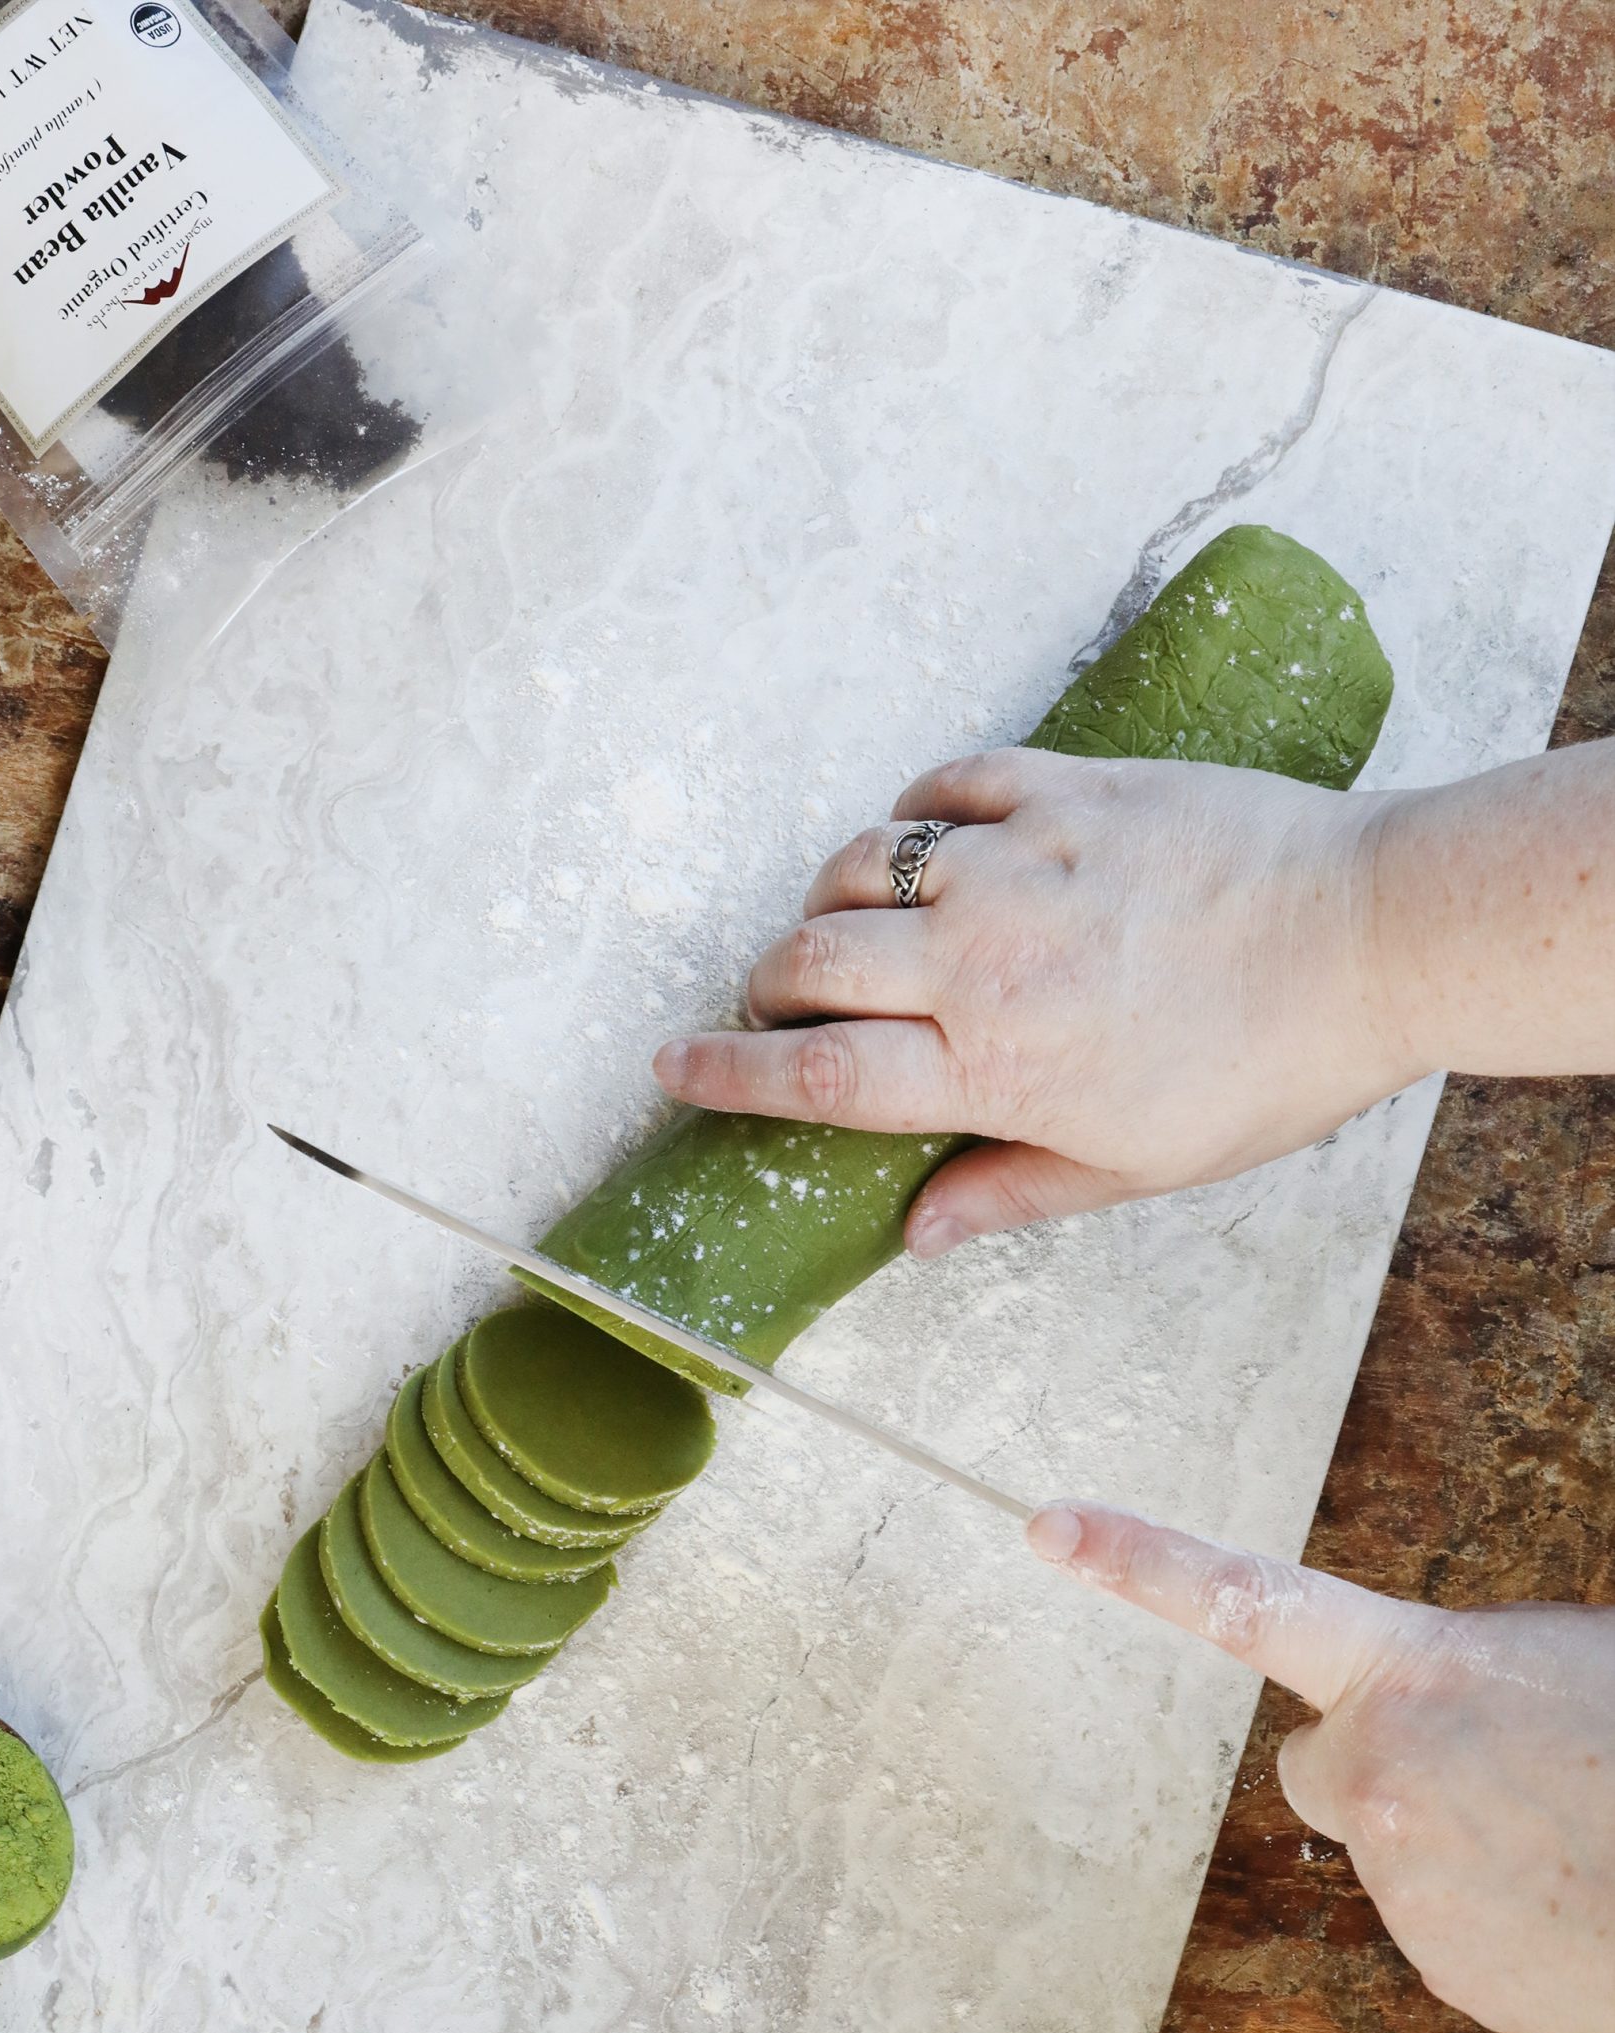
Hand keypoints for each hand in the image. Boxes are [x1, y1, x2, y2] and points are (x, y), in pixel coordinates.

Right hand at [654, 747, 1414, 1253]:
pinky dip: (917, 812)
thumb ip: (1012, 1190)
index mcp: (998, 1067)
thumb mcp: (1139, 1165)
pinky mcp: (1069, 786)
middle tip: (775, 1002)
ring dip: (830, 899)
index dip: (727, 1072)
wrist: (1375, 936)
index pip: (819, 1073)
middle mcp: (987, 958)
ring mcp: (1024, 859)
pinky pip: (949, 783)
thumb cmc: (1269, 1066)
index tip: (673, 1066)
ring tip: (848, 929)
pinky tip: (928, 843)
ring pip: (861, 862)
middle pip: (812, 959)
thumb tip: (914, 1233)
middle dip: (767, 984)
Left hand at [1025, 1501, 1614, 2032]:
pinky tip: (1571, 1901)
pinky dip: (1496, 1915)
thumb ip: (1473, 1674)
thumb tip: (1449, 1712)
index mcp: (1410, 1670)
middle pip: (1323, 1765)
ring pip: (1399, 1850)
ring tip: (1569, 1837)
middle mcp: (1376, 1773)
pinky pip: (1446, 1925)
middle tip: (1498, 1772)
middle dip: (1381, 1766)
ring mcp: (1402, 1882)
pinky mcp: (1442, 1971)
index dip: (1137, 1560)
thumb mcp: (1565, 1659)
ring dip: (1460, 1843)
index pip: (1242, 1599)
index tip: (1046, 1525)